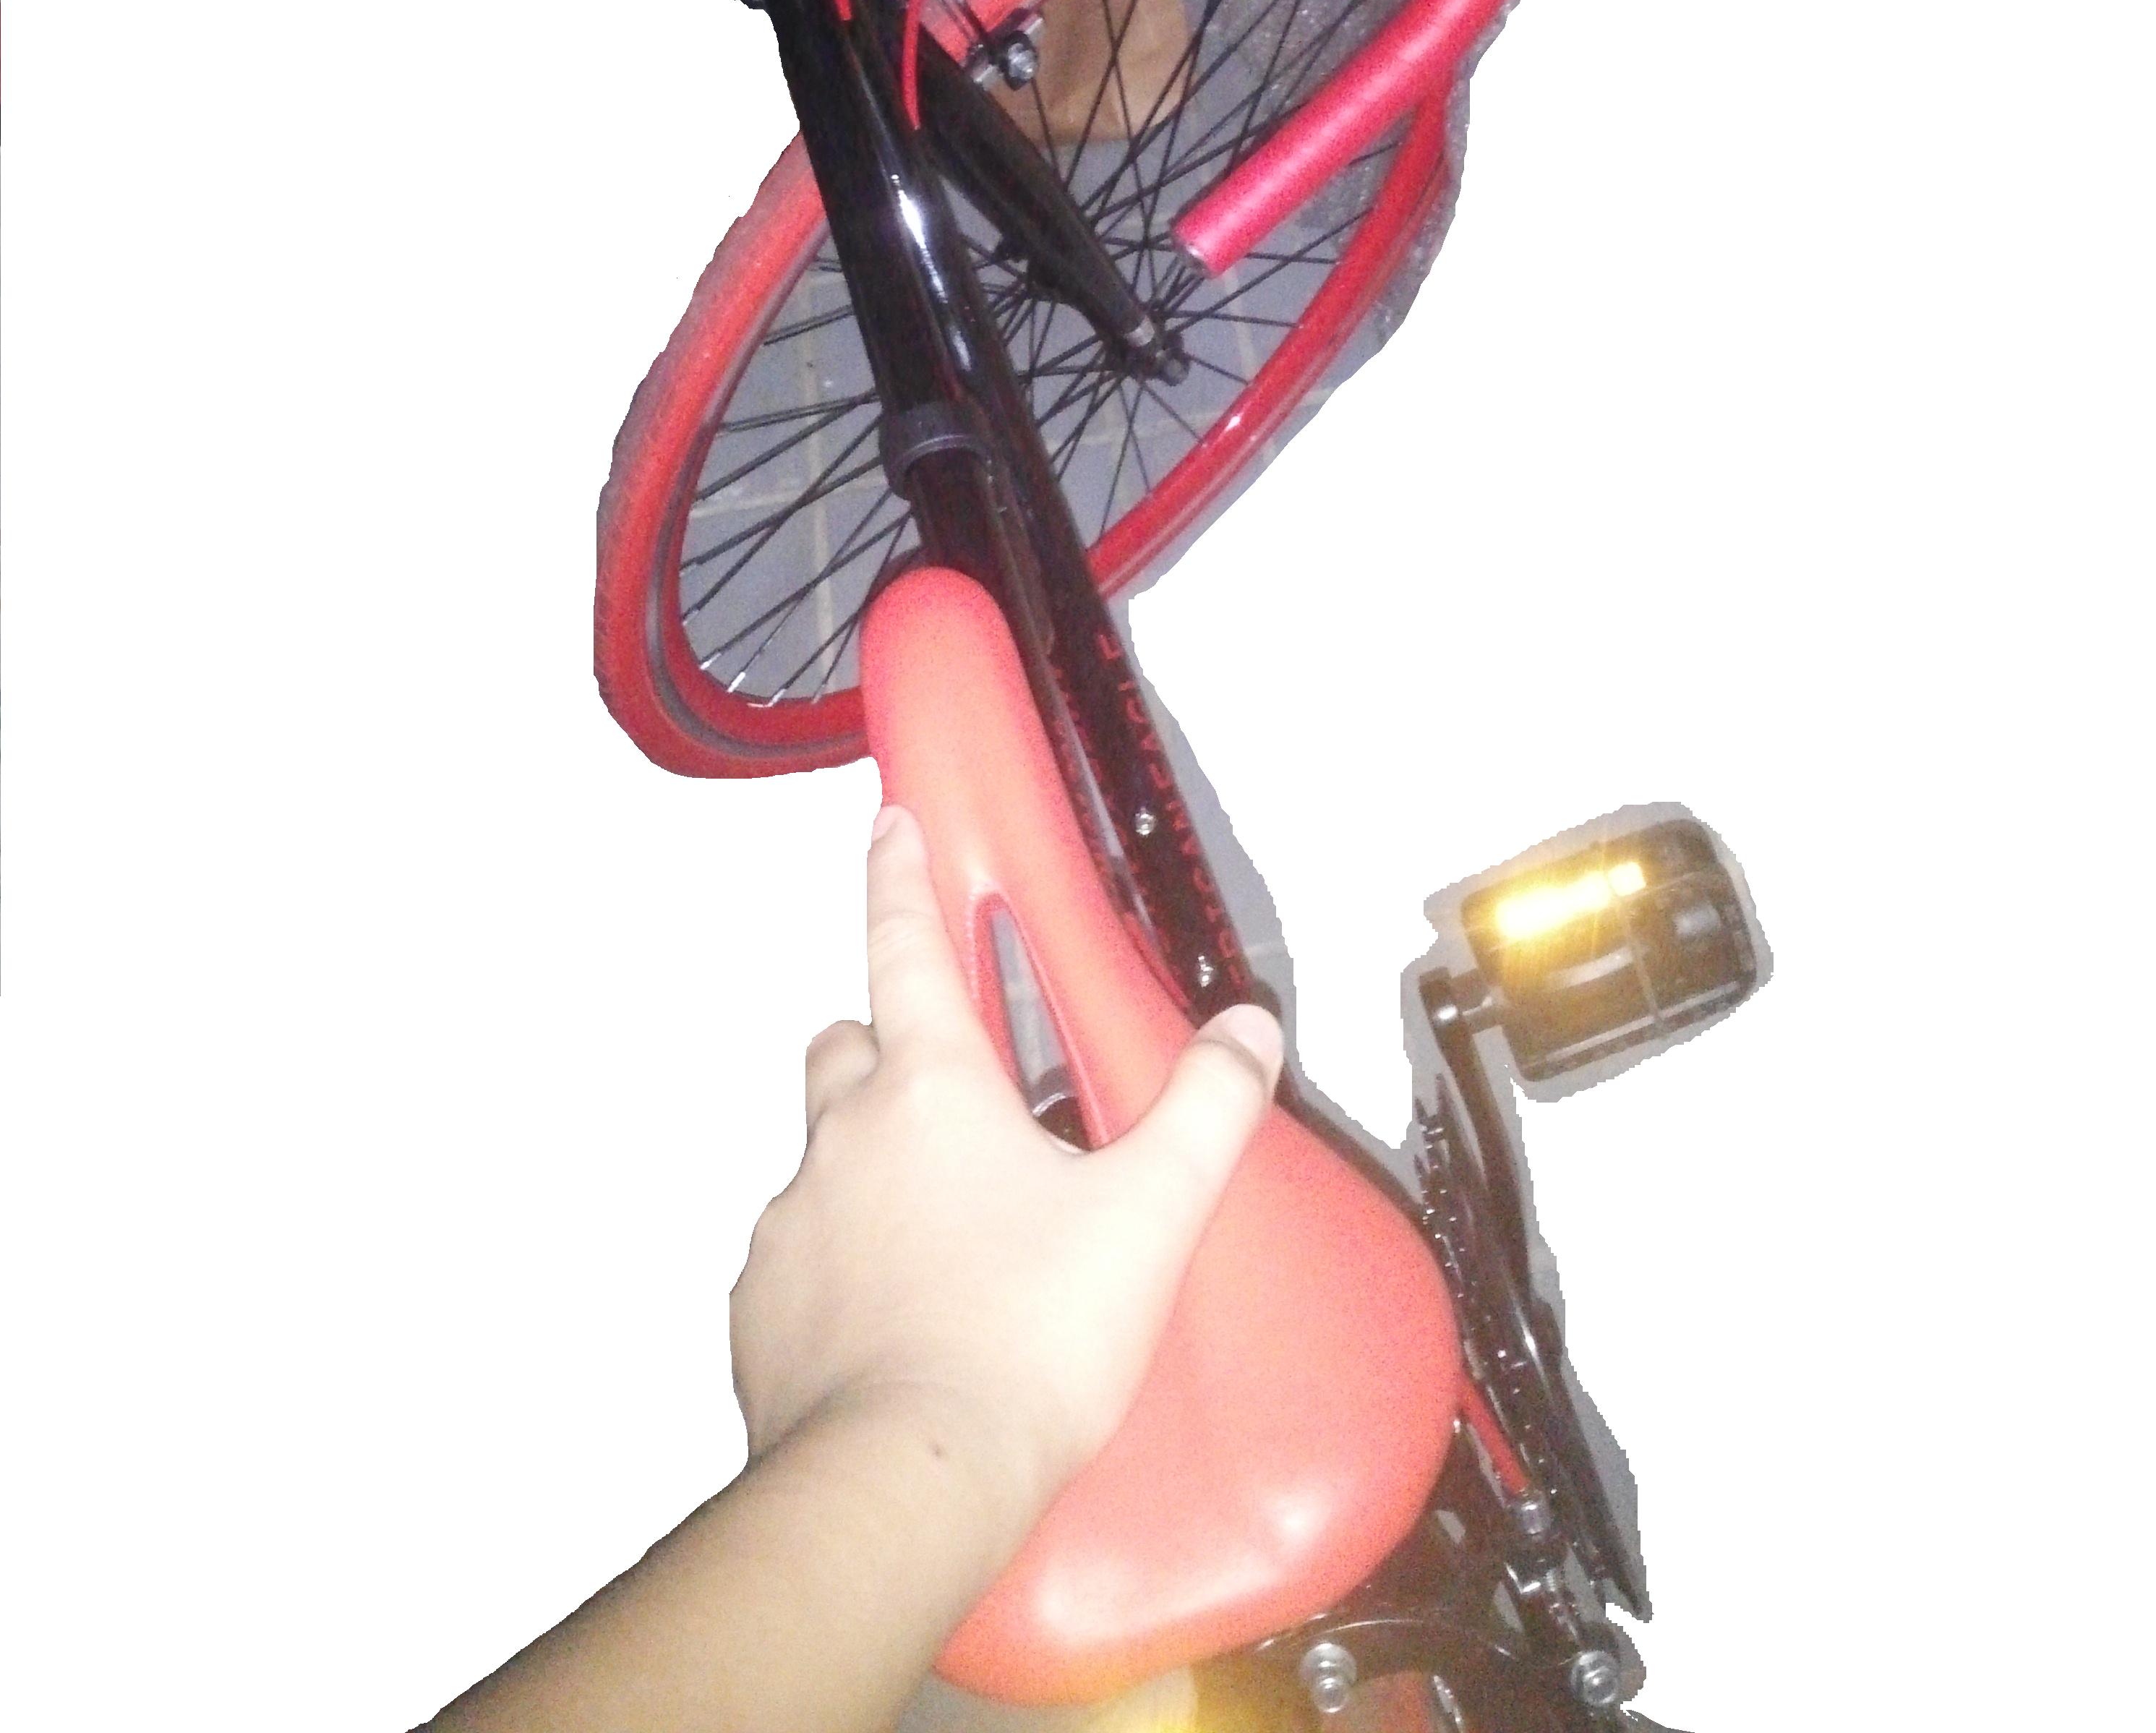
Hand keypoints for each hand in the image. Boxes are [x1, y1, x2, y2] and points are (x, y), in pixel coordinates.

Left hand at [731, 802, 1282, 1566]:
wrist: (903, 1487)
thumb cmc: (1029, 1335)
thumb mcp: (1149, 1215)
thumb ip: (1206, 1110)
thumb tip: (1249, 1028)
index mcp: (929, 1088)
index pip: (902, 943)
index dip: (897, 873)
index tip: (885, 818)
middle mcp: (839, 1137)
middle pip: (844, 1046)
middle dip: (882, 1043)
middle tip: (949, 1089)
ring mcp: (786, 1227)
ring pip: (819, 1158)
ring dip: (866, 1169)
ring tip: (941, 1239)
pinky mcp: (756, 1317)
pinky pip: (795, 1262)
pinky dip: (837, 1271)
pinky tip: (894, 1327)